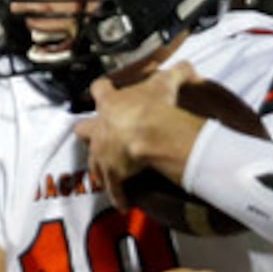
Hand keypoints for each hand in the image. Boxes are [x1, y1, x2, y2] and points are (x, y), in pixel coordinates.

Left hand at [81, 63, 198, 192]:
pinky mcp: (112, 175)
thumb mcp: (166, 83)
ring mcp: (102, 154)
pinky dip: (119, 196)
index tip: (104, 90)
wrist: (150, 134)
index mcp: (110, 103)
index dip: (102, 89)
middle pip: (82, 130)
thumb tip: (190, 67)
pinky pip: (114, 190)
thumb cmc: (154, 106)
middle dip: (87, 133)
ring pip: (94, 164)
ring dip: (101, 169)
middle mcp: (100, 129)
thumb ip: (177, 72)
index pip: (98, 89)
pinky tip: (123, 204)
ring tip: (109, 175)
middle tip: (97, 137)